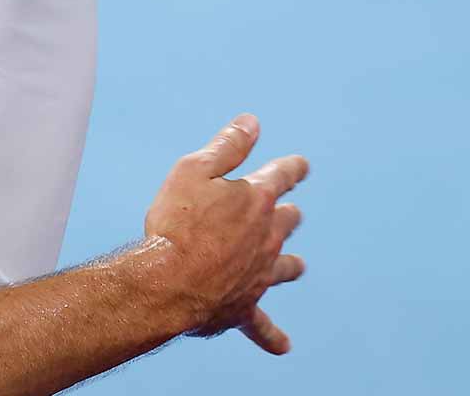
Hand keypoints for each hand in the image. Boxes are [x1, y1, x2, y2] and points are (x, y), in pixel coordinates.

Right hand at [144, 114, 308, 354]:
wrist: (167, 280)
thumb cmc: (175, 221)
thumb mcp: (193, 170)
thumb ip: (226, 147)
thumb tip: (251, 123)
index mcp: (256, 199)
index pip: (282, 175)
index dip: (293, 168)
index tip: (302, 165)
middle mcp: (267, 236)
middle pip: (287, 221)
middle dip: (288, 214)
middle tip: (290, 212)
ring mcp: (259, 274)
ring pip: (284, 268)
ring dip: (290, 264)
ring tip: (297, 266)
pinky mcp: (243, 306)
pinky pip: (261, 326)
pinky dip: (271, 335)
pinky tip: (283, 346)